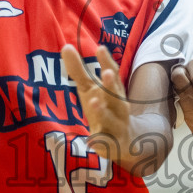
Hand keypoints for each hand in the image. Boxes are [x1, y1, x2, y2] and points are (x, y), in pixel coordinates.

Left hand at [62, 44, 129, 161]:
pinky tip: (90, 141)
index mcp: (114, 92)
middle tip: (107, 73)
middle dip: (112, 85)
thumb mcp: (90, 90)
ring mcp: (117, 127)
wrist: (127, 142)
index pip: (113, 75)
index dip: (107, 62)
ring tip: (94, 102)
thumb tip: (66, 46)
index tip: (101, 48)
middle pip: (117, 96)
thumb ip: (79, 70)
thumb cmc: (105, 109)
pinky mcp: (111, 145)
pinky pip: (107, 145)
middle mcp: (119, 108)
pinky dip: (100, 143)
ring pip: (113, 119)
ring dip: (104, 111)